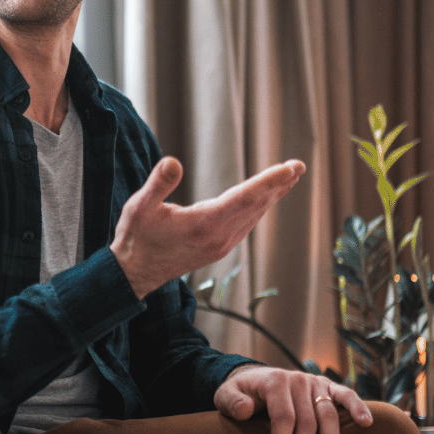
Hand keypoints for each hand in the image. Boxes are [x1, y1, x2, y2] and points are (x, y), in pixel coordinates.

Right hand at [109, 158, 305, 300]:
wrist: (134, 272)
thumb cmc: (136, 236)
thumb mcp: (140, 207)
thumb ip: (158, 184)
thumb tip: (173, 161)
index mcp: (202, 225)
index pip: (243, 199)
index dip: (268, 182)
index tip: (288, 169)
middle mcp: (218, 237)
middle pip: (255, 206)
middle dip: (279, 184)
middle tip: (299, 165)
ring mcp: (221, 245)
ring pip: (254, 215)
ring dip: (273, 195)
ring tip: (290, 177)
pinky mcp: (219, 248)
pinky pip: (246, 223)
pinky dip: (260, 207)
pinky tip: (266, 198)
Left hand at [213, 366, 373, 433]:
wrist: (255, 379)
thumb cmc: (241, 394)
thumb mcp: (225, 395)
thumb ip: (231, 402)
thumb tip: (245, 410)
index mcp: (275, 381)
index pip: (283, 415)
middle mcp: (298, 380)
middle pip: (306, 420)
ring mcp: (315, 382)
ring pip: (328, 414)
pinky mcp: (328, 386)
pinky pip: (346, 395)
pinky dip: (358, 407)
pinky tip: (367, 423)